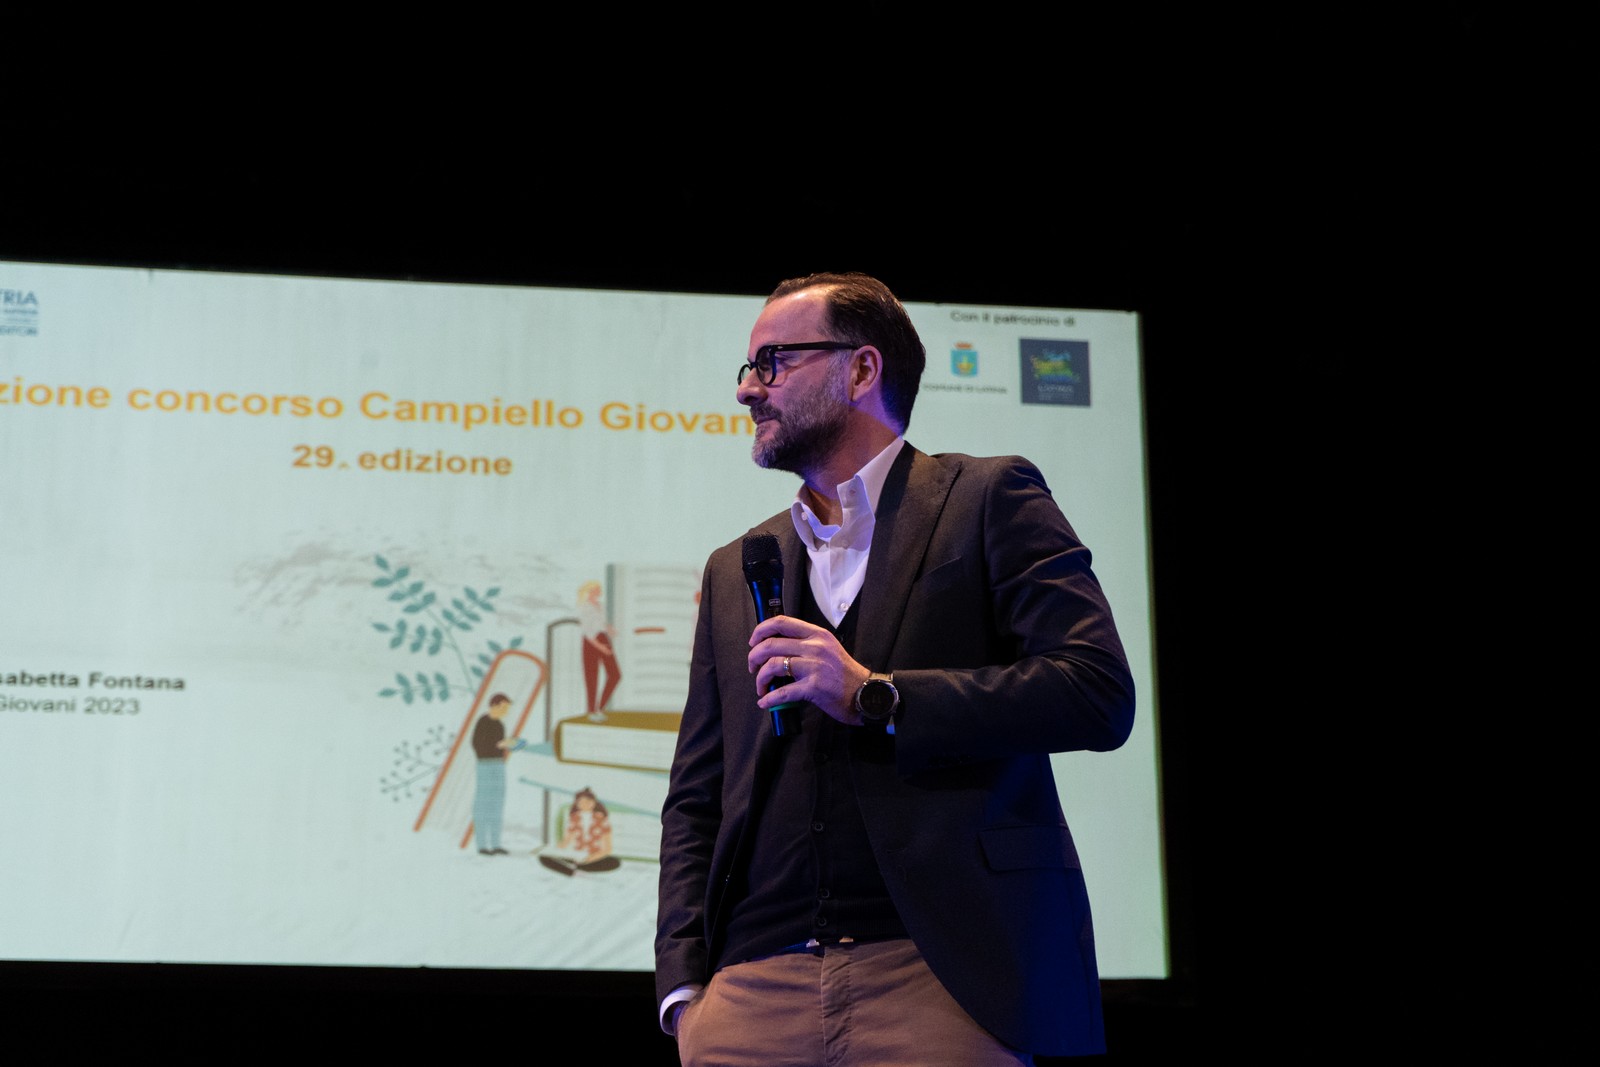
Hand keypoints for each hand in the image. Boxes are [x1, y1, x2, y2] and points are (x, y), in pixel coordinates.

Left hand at [747, 615, 870, 725]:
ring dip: (760, 679)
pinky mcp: (813, 687)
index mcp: (817, 634)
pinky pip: (783, 692)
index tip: (753, 641)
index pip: (782, 622)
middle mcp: (814, 647)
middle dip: (754, 657)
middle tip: (753, 667)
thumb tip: (778, 648)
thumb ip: (806, 644)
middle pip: (770, 644)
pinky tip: (765, 702)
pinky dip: (769, 699)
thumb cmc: (845, 674)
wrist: (865, 694)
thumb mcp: (828, 648)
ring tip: (761, 687)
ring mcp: (814, 667)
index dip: (761, 630)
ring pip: (772, 666)